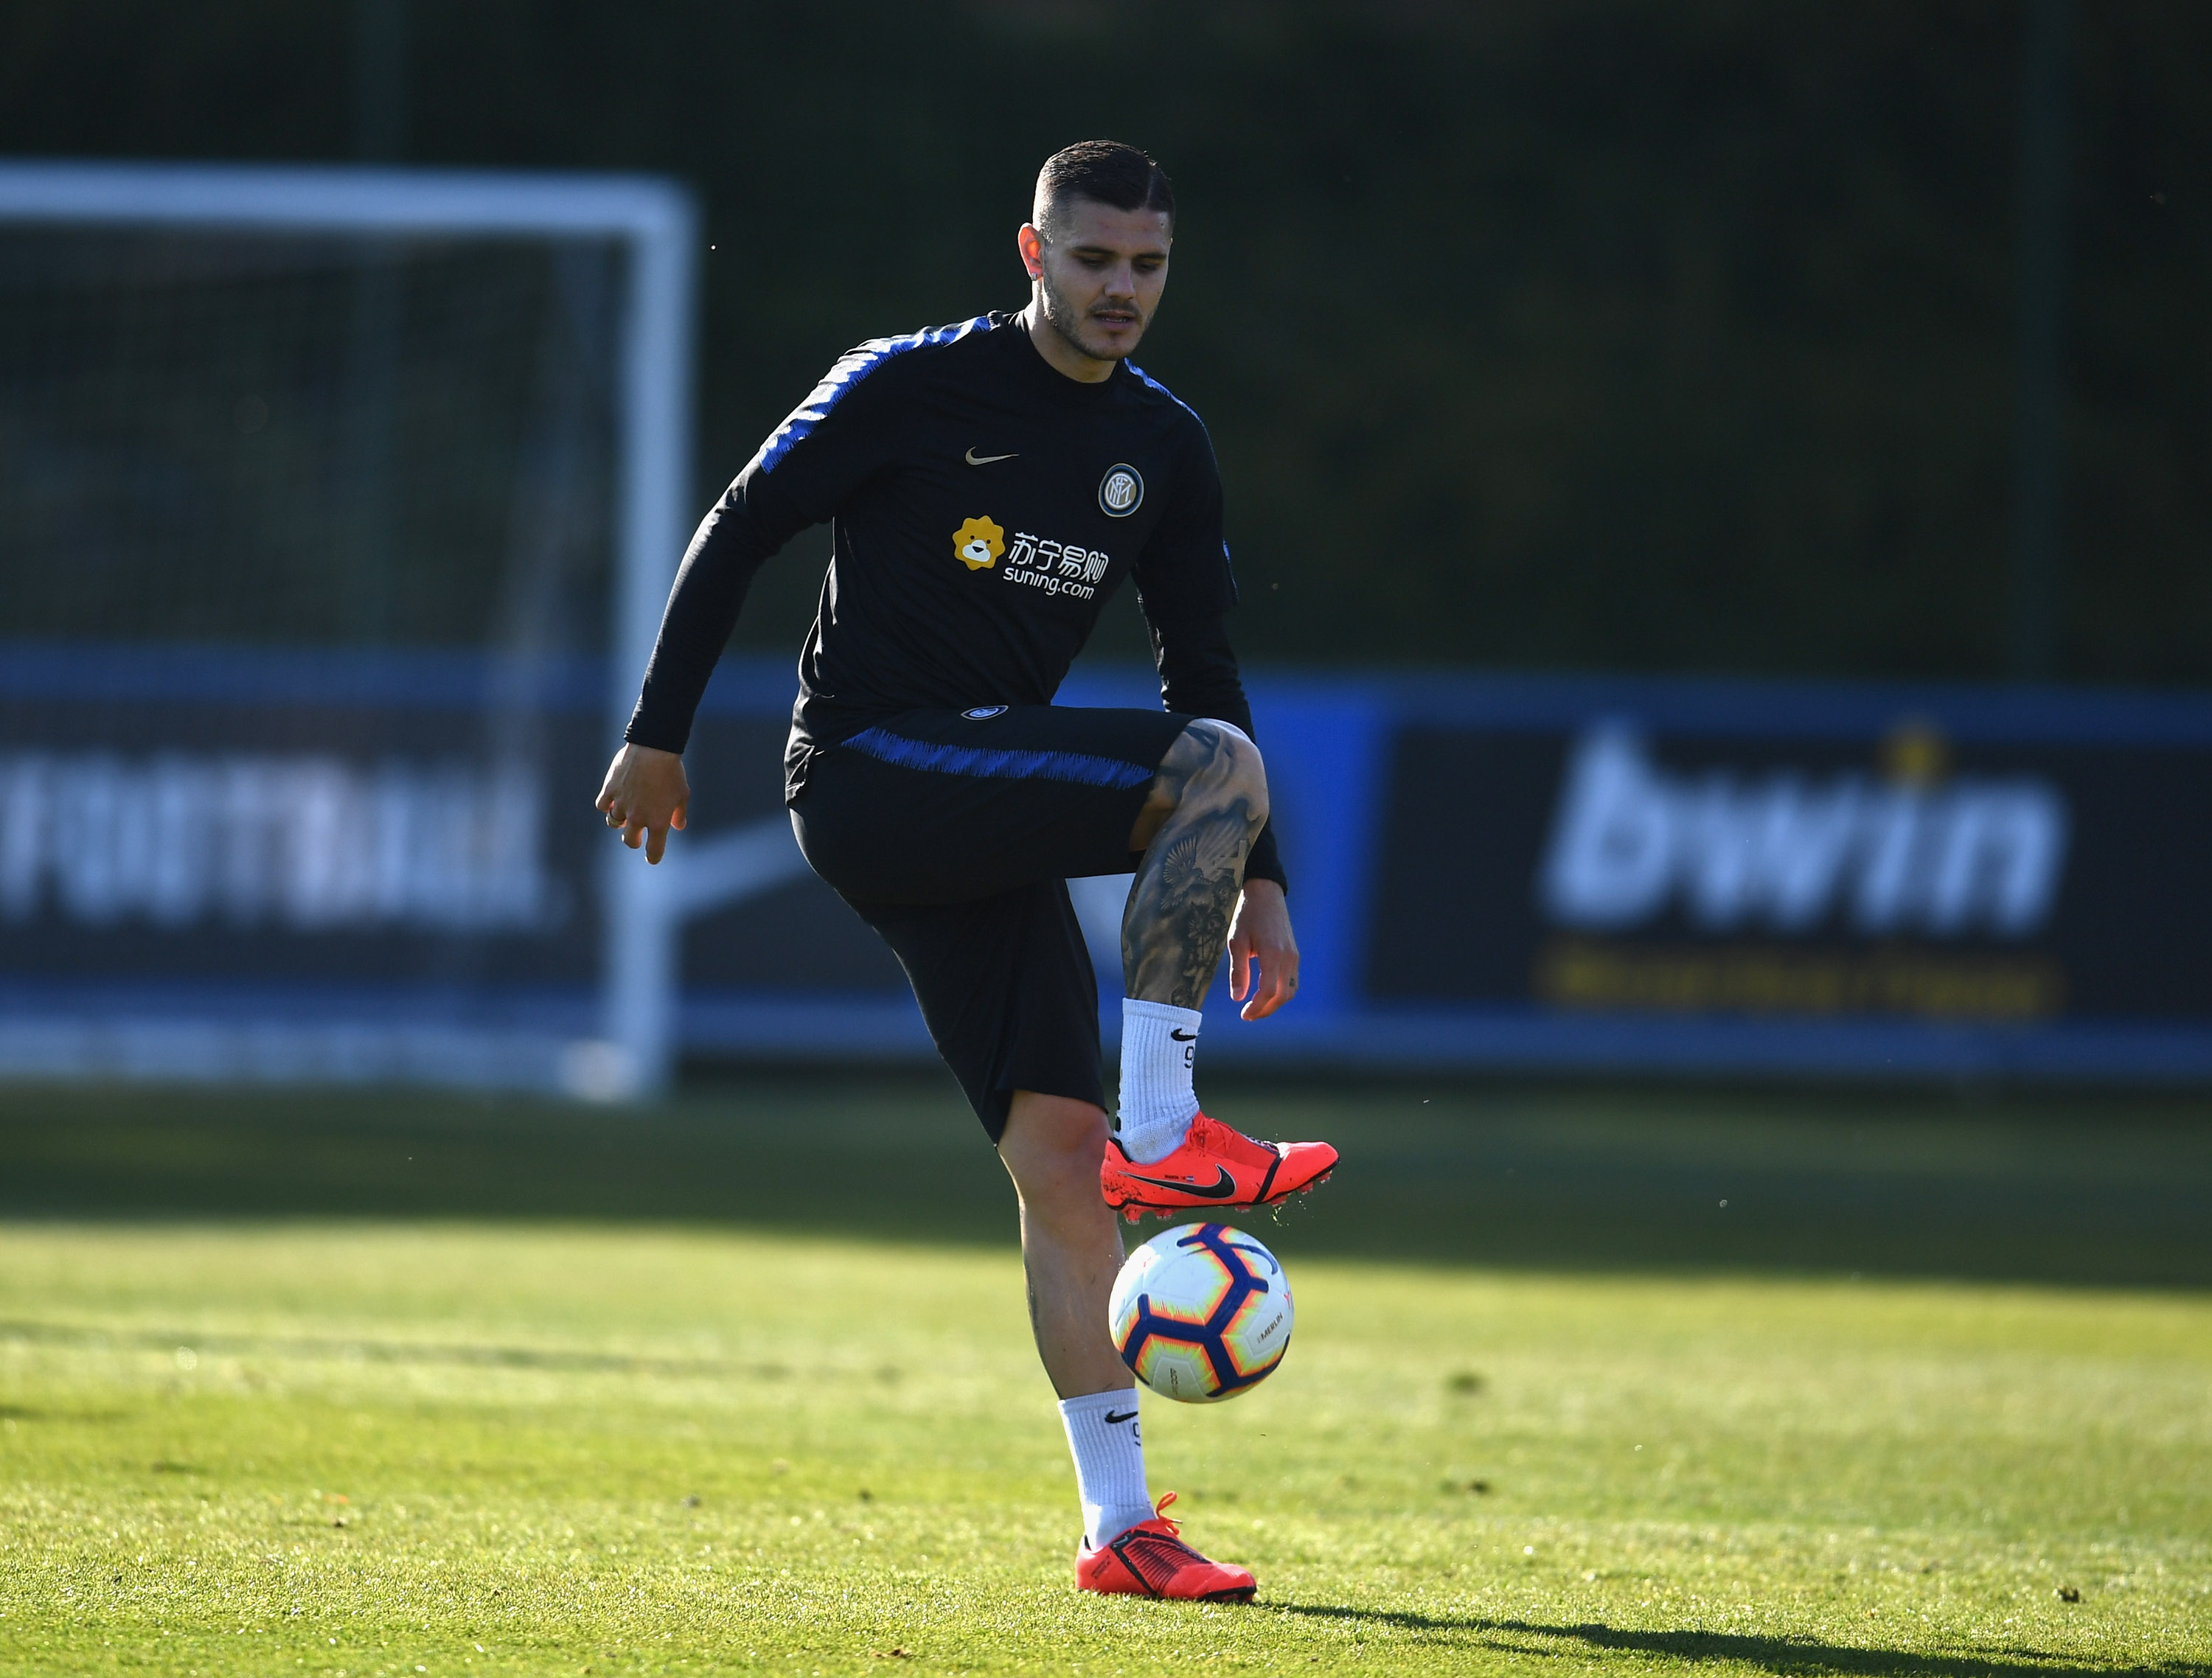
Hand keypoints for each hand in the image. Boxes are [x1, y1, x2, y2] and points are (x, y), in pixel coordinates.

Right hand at [595, 743, 689, 864]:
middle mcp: (638, 818)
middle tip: (636, 835)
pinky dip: (606, 805)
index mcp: (658, 822)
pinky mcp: (609, 791)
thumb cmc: (672, 771)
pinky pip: (602, 806)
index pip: (654, 851)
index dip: (653, 857)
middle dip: (633, 840)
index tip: (652, 857)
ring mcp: (622, 805)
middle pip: (630, 841)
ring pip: (614, 823)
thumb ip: (679, 814)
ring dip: (619, 821)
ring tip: (625, 813)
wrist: (654, 748)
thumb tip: (678, 826)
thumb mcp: (683, 794)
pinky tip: (612, 800)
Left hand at [1226, 878, 1298, 1020]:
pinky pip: (1292, 981)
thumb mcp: (1236, 942)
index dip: (1257, 1007)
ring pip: (1291, 990)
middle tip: (1248, 1016)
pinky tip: (1266, 993)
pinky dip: (1281, 992)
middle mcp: (1288, 957)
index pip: (1268, 991)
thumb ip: (1238, 971)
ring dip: (1275, 1003)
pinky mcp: (1294, 954)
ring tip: (1257, 1007)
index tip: (1244, 1015)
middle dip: (1266, 1010)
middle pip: (1283, 996)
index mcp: (1272, 954)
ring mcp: (1294, 956)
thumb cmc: (1247, 915)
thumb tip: (1237, 997)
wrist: (1265, 893)